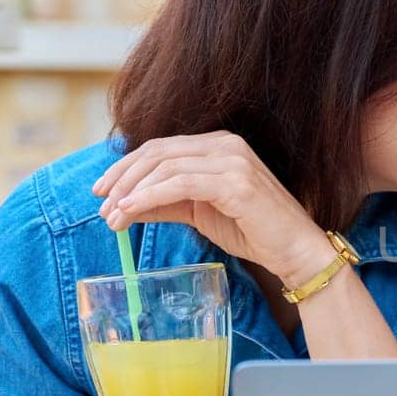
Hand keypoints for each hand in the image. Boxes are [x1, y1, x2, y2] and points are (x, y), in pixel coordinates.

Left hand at [93, 131, 334, 286]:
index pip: (160, 148)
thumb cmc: (253, 231)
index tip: (102, 191)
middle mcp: (226, 144)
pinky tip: (130, 211)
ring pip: (164, 167)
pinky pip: (179, 184)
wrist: (296, 251)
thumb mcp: (200, 213)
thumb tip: (123, 204)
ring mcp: (233, 160)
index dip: (125, 167)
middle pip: (157, 152)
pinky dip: (149, 197)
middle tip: (100, 205)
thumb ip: (166, 203)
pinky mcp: (235, 182)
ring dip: (131, 192)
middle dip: (122, 178)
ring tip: (112, 217)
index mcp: (219, 145)